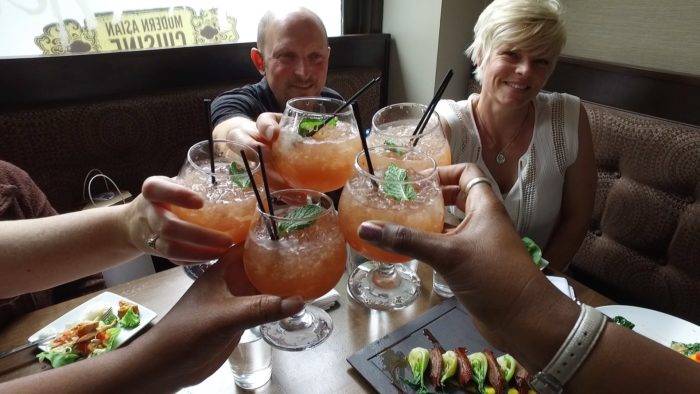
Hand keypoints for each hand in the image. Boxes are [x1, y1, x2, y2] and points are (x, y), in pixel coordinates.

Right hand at [123, 176, 232, 261]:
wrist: (132, 222)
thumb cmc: (164, 198)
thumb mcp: (171, 184)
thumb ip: (193, 184)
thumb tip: (239, 186)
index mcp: (152, 190)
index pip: (158, 189)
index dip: (178, 195)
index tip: (201, 202)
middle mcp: (148, 212)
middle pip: (169, 227)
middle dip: (200, 236)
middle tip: (227, 240)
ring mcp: (149, 234)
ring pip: (171, 249)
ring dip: (200, 253)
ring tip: (223, 251)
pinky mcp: (155, 251)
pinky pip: (174, 259)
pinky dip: (195, 260)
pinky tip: (213, 256)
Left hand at [133, 246, 303, 389]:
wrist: (168, 363)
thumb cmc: (188, 331)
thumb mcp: (226, 317)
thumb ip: (262, 308)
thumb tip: (299, 300)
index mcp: (224, 268)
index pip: (250, 243)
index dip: (270, 234)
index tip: (296, 226)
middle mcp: (232, 280)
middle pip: (262, 262)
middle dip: (284, 256)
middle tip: (313, 249)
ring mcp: (236, 299)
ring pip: (265, 284)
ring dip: (284, 280)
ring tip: (313, 272)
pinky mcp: (240, 317)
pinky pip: (265, 304)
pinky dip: (280, 302)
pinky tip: (298, 301)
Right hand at [357, 163, 569, 350]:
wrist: (525, 321)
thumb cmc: (494, 277)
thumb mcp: (448, 254)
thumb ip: (408, 240)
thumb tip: (366, 227)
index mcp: (485, 207)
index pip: (467, 173)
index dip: (443, 171)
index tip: (416, 180)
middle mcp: (483, 222)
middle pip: (457, 198)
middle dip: (431, 197)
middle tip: (402, 200)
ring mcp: (479, 246)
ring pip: (451, 226)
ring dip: (430, 223)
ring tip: (400, 222)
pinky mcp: (474, 268)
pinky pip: (449, 249)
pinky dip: (432, 247)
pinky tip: (411, 252)